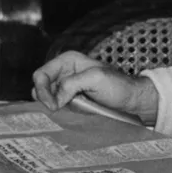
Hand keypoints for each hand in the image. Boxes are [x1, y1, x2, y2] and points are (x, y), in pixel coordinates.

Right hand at [32, 51, 159, 124]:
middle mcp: (64, 71)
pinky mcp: (70, 98)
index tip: (52, 106)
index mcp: (68, 60)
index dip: (42, 90)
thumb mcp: (96, 79)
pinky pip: (57, 104)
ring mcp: (66, 86)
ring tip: (67, 109)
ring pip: (47, 97)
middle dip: (45, 98)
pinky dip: (59, 110)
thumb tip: (55, 99)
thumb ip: (72, 84)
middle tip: (56, 110)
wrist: (131, 99)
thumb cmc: (117, 86)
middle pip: (40, 85)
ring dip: (53, 105)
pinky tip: (69, 112)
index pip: (41, 74)